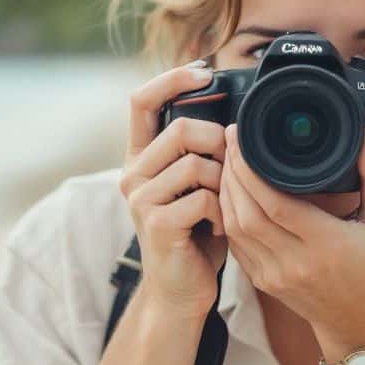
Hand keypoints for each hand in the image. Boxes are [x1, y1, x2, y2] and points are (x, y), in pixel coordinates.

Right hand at [118, 61, 227, 321]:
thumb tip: (232, 116)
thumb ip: (201, 152)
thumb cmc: (196, 235)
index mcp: (141, 157)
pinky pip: (203, 198)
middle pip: (180, 128)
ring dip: (223, 183)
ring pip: (196, 163)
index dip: (172, 78)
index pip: (142, 100)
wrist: (180, 291)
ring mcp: (140, 198)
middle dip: (217, 143)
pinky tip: (219, 228)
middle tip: (229, 170)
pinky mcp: (155, 223)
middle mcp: (132, 173)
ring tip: (223, 206)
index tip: (205, 72)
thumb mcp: (196, 185)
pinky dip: (222, 212)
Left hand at [219, 122, 364, 354]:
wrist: (360, 322)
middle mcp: (294, 262)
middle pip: (247, 212)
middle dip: (232, 172)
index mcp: (325, 245)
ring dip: (226, 191)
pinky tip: (229, 191)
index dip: (251, 169)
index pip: (275, 204)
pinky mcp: (262, 281)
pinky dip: (228, 215)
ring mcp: (274, 275)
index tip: (243, 138)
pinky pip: (236, 244)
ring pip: (235, 228)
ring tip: (228, 160)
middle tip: (230, 139)